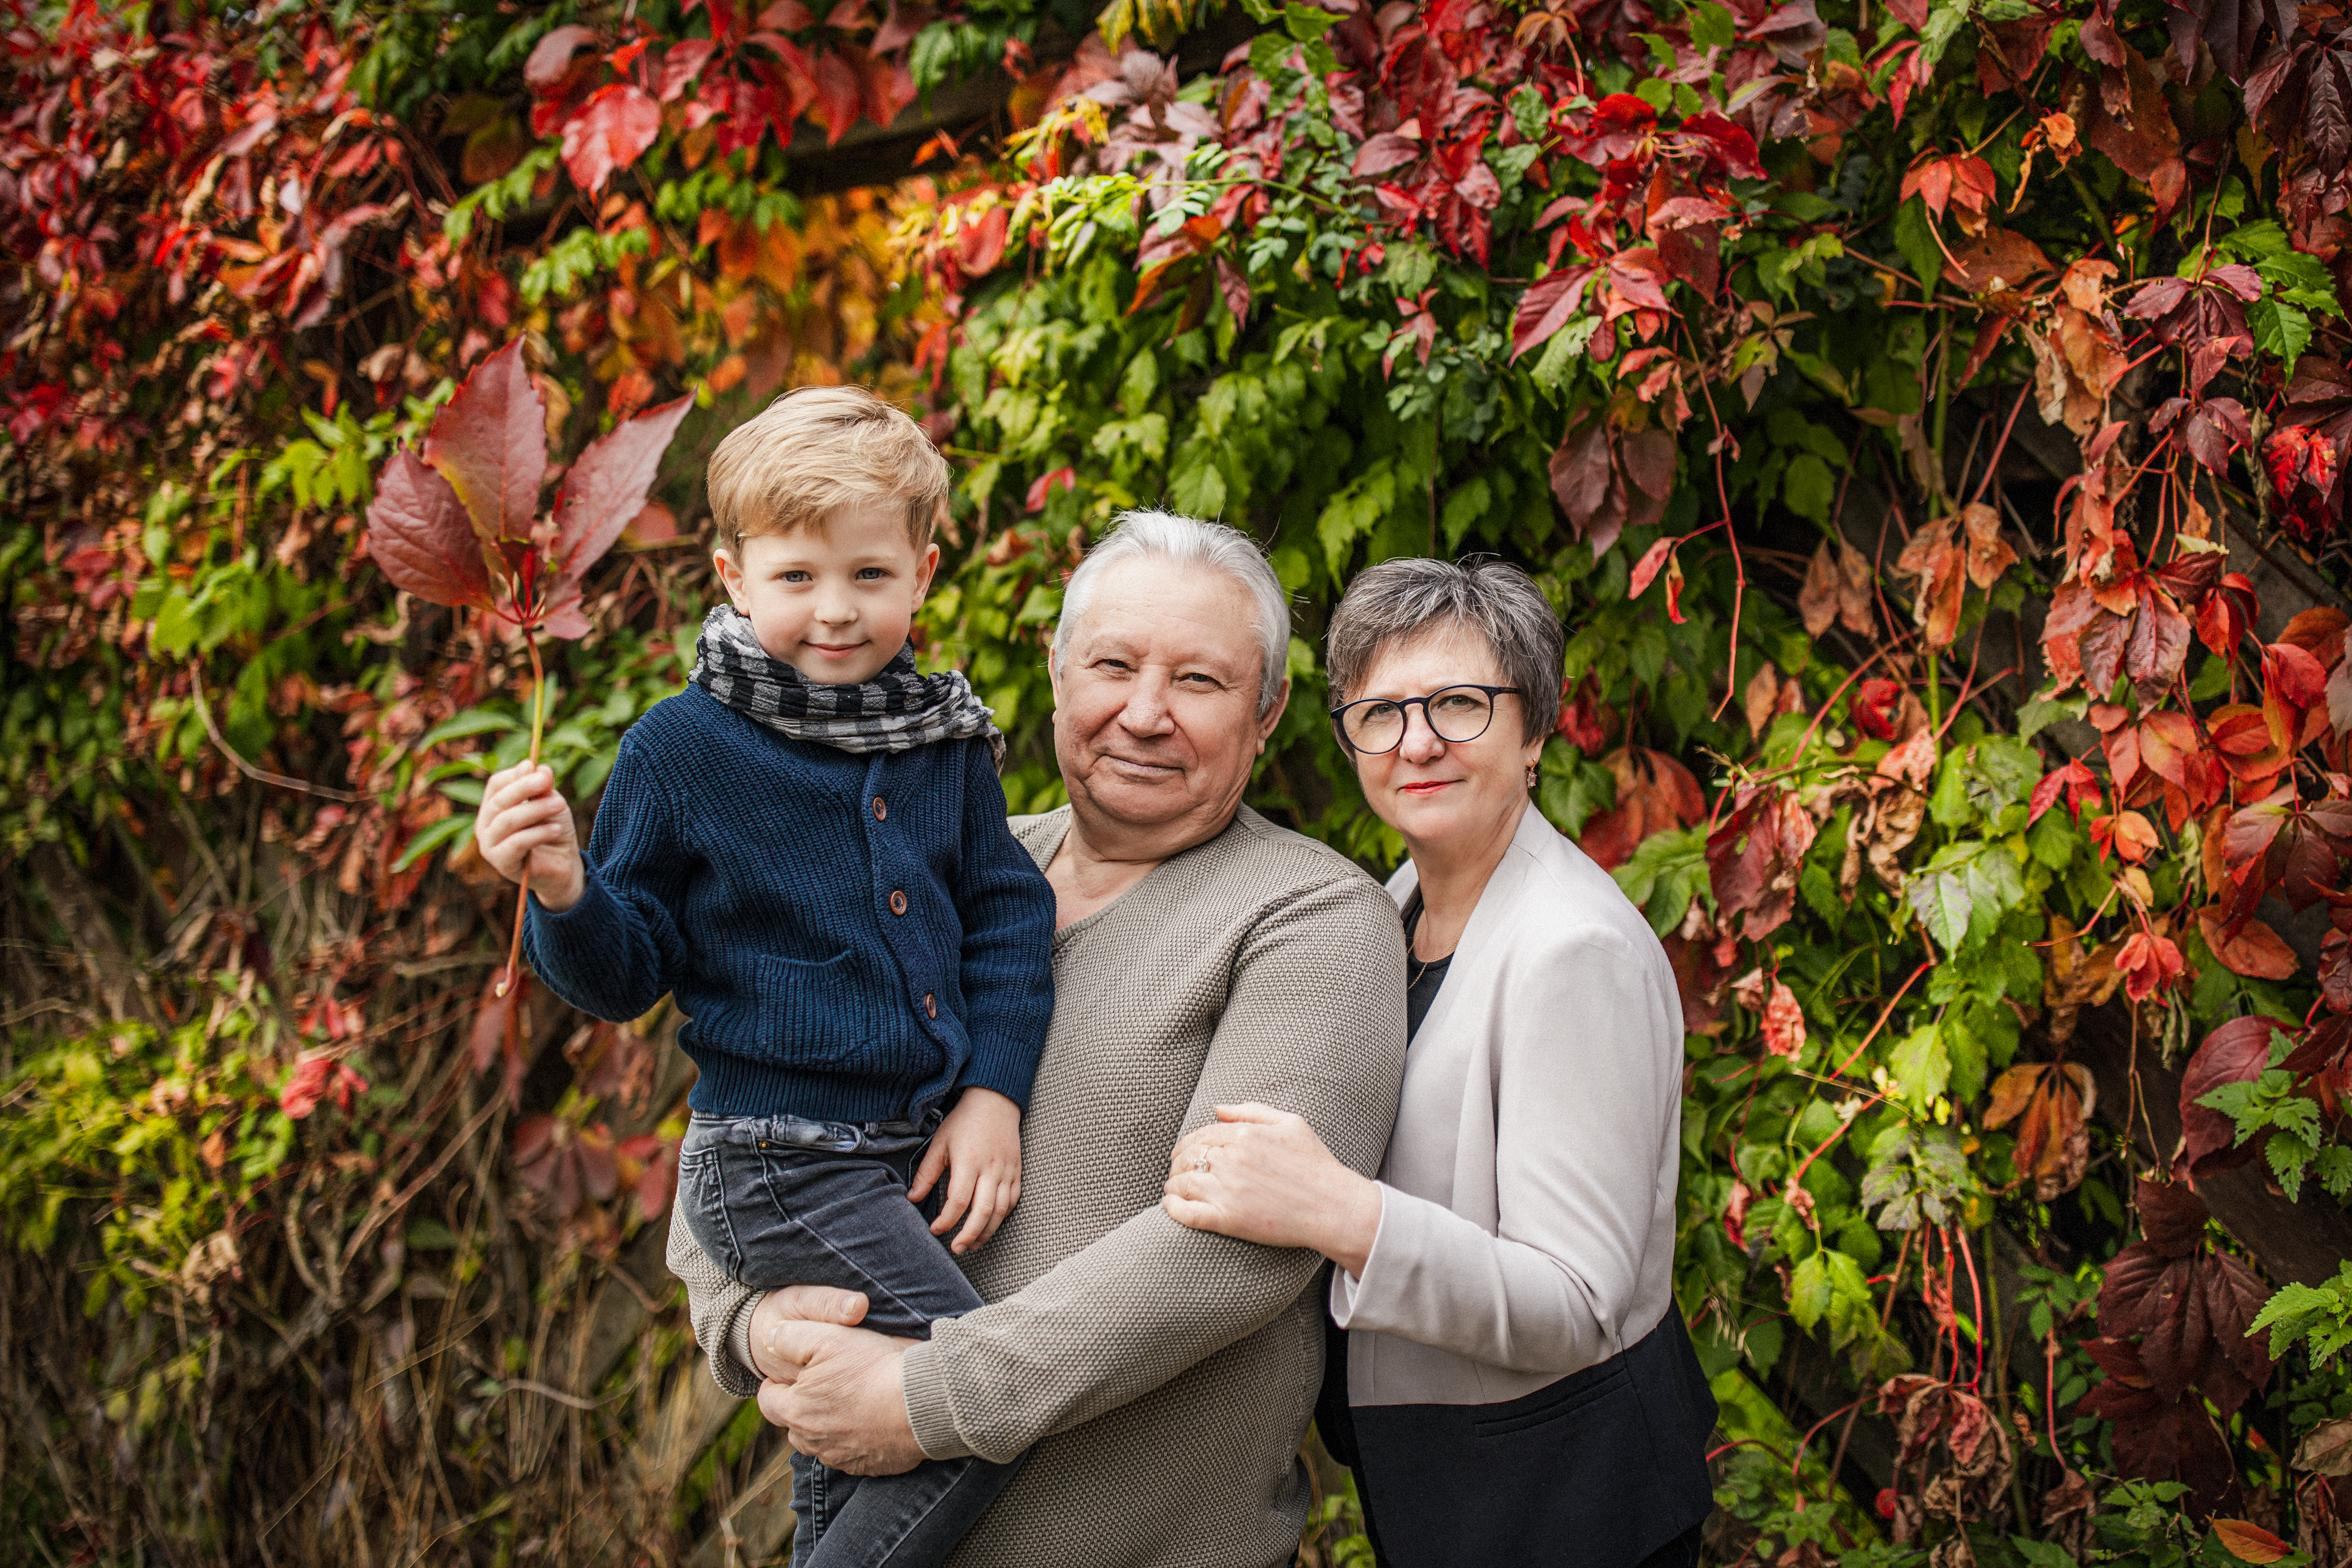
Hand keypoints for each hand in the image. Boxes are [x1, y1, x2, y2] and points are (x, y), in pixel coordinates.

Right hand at [474, 762, 585, 909]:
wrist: (564, 865)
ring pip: (508, 820)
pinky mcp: (501, 863)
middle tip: (547, 781)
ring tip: (560, 805)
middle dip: (524, 788)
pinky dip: (538, 833)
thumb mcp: (551, 804)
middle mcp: (485, 825)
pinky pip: (517, 843)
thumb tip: (540, 767)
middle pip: (499, 800)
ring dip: (536, 809)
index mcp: (493, 806)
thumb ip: (543, 788)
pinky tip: (556, 829)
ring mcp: (489, 845)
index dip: (517, 774)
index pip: (496, 784)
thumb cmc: (553, 830)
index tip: (540, 770)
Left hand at [752, 1308, 925, 1475]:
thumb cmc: (874, 1367)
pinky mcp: (867, 1466)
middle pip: (794, 1423)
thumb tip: (770, 1340)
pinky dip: (856, 1438)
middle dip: (802, 1405)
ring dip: (828, 1424)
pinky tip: (873, 1418)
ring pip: (820, 1441)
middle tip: (827, 1383)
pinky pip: (850, 1453)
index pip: (767, 1400)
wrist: (922, 1402)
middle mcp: (812, 1441)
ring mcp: (840, 1458)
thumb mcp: (827, 1337)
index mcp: (797, 1411)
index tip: (797, 1370)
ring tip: (851, 1400)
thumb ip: (790, 1338)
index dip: (778, 1382)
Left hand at [909, 1087, 1021, 1254]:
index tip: (935, 1229)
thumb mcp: (939, 1143)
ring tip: (972, 1245)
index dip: (946, 1220)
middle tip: (956, 1248)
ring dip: (986, 1232)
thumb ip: (926, 1173)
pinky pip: (1012, 1202)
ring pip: (1000, 1212)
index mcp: (969, 1162)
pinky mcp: (1016, 1173)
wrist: (995, 1102)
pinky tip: (988, 1226)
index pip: (958, 1201)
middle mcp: (991, 1169)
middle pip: (983, 1212)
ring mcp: (1007, 1172)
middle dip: (969, 1235)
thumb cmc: (964, 1122)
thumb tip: (912, 1199)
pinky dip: (1001, 1218)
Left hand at [1162, 1103, 1383, 1274]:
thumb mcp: (1291, 1123)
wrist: (1332, 1207)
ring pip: (1183, 1183)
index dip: (1188, 1144)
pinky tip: (1169, 1205)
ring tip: (1172, 1188)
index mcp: (1245, 1135)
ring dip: (1173, 1184)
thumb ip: (1253, 1112)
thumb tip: (1218, 1109)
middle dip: (1177, 1163)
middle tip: (1176, 1171)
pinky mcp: (1227, 1220)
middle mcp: (1232, 1160)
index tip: (1183, 1152)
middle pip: (1188, 1158)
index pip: (1201, 1135)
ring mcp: (1227, 1190)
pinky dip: (1173, 1208)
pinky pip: (1187, 1213)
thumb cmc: (1316, 1164)